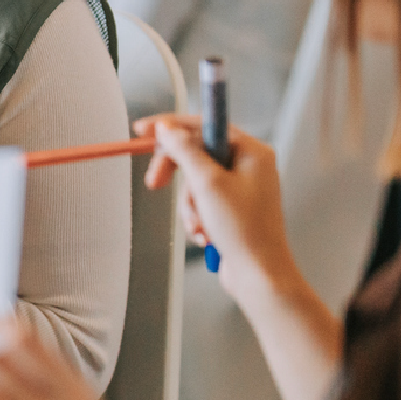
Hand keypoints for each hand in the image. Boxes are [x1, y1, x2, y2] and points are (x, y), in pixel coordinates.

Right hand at [134, 113, 296, 313]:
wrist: (258, 274)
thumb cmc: (242, 229)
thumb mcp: (207, 183)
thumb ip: (184, 150)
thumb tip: (166, 129)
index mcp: (251, 151)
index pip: (203, 125)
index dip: (170, 127)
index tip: (141, 131)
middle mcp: (249, 164)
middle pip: (196, 153)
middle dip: (176, 173)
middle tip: (153, 183)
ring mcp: (241, 187)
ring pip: (195, 181)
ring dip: (188, 204)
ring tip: (198, 224)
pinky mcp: (232, 208)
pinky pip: (201, 201)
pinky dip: (195, 216)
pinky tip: (203, 234)